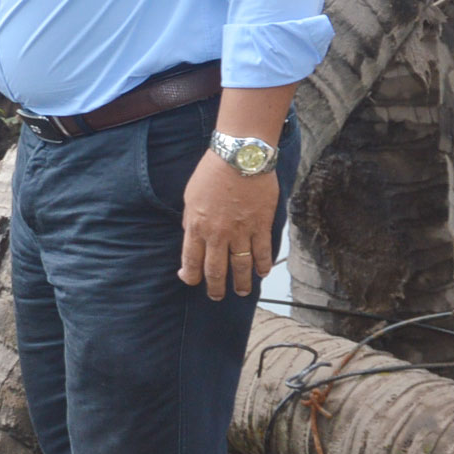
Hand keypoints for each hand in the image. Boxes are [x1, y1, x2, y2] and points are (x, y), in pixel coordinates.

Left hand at [180, 152, 279, 299]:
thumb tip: (190, 233)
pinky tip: (263, 273)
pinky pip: (263, 252)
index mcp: (196, 226)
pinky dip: (263, 266)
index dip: (190, 276)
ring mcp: (241, 232)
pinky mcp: (261, 225)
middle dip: (215, 288)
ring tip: (242, 291)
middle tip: (216, 296)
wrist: (239, 156)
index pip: (190, 261)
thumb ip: (191, 219)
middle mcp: (217, 234)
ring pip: (241, 267)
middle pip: (215, 270)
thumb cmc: (212, 171)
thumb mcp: (190, 195)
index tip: (191, 281)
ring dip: (242, 282)